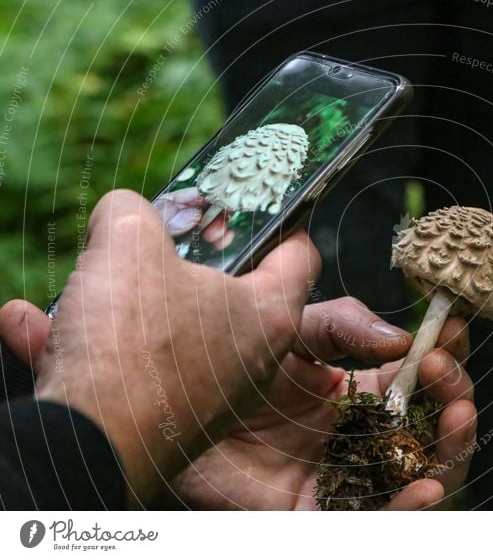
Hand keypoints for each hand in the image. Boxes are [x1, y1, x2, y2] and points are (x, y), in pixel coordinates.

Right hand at [1, 189, 319, 505]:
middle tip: (155, 240)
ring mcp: (214, 395)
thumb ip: (131, 212)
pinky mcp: (169, 420)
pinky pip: (131, 368)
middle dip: (187, 261)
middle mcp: (253, 360)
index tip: (250, 210)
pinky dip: (85, 345)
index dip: (279, 224)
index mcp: (269, 314)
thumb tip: (123, 212)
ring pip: (175, 330)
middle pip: (233, 292)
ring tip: (85, 280)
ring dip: (125, 302)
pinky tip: (25, 321)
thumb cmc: (130, 345)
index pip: (299, 256)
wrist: (88, 448)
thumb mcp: (128, 244)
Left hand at [167, 297, 476, 509]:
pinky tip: (427, 486)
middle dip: (454, 394)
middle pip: (431, 423)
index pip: (418, 374)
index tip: (452, 327)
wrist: (169, 412)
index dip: (443, 351)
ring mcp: (348, 473)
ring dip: (451, 448)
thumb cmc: (227, 368)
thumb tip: (401, 341)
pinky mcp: (323, 510)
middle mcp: (362, 433)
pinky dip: (408, 508)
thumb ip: (344, 324)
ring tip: (456, 414)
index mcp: (359, 389)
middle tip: (444, 372)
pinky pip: (376, 517)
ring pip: (421, 471)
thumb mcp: (292, 331)